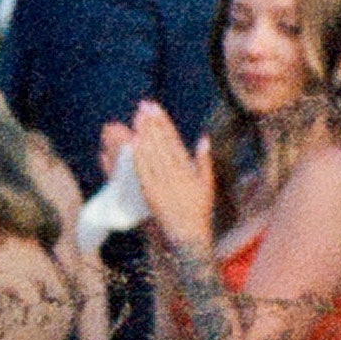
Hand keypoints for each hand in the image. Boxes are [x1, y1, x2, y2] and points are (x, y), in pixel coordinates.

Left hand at [124, 101, 211, 249]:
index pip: (174, 139)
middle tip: (144, 105)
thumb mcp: (206, 183)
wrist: (188, 234)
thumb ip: (204, 160)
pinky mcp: (151, 193)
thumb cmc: (198, 209)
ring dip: (144, 135)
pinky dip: (138, 157)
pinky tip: (133, 143)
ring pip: (152, 154)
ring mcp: (163, 182)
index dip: (164, 123)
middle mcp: (176, 173)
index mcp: (188, 168)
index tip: (156, 108)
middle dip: (152, 123)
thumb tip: (203, 138)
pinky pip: (143, 172)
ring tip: (137, 117)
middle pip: (162, 143)